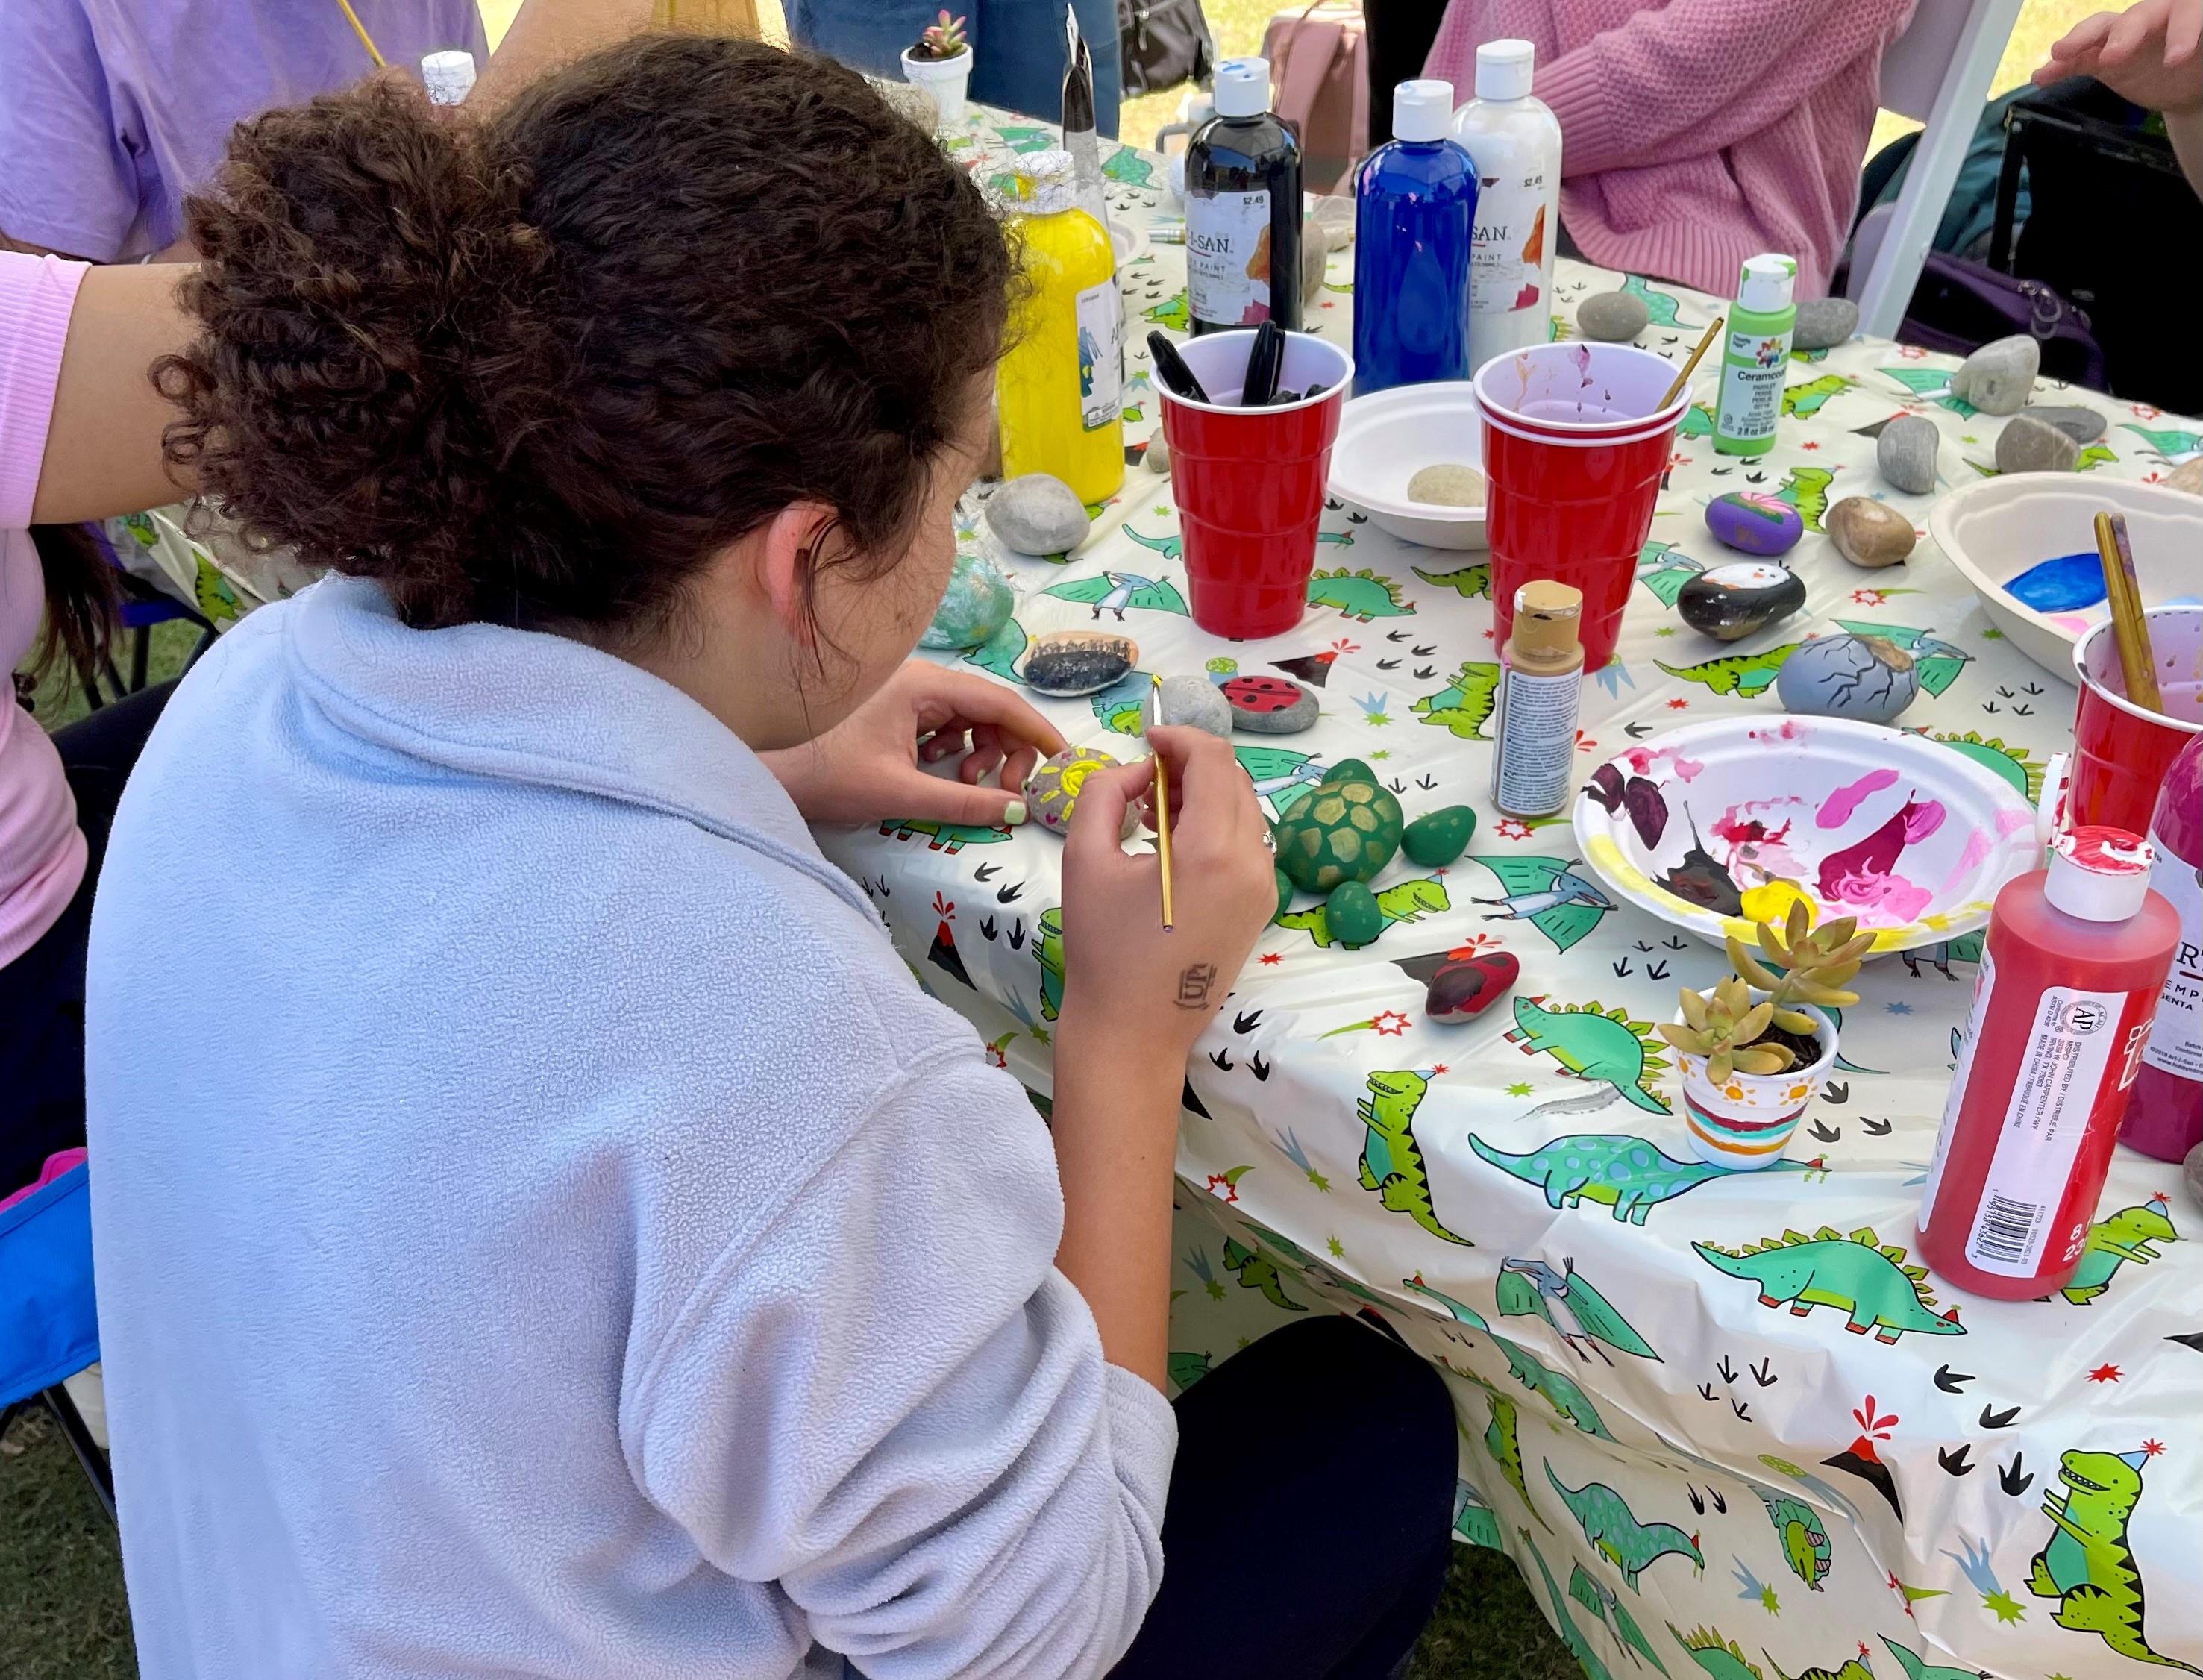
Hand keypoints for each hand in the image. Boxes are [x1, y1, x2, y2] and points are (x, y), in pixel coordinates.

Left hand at [761, 662, 1063, 825]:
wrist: (766, 771)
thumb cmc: (827, 775)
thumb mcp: (901, 793)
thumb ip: (963, 802)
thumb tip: (1017, 810)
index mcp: (923, 685)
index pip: (999, 701)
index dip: (1035, 731)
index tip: (1061, 758)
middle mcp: (918, 679)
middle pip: (988, 707)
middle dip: (1008, 747)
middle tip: (1009, 788)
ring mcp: (906, 692)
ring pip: (969, 717)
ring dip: (982, 750)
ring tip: (969, 781)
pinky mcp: (895, 709)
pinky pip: (945, 724)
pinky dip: (957, 749)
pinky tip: (943, 772)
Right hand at [1055, 727, 1275, 1058]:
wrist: (1132, 1033)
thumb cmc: (1102, 949)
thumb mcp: (1085, 859)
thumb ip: (1106, 793)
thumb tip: (1140, 773)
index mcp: (1214, 850)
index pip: (1214, 759)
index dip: (1179, 736)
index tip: (1147, 738)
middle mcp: (1254, 864)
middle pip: (1234, 780)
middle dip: (1191, 764)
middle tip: (1145, 776)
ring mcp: (1265, 889)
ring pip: (1244, 811)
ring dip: (1204, 795)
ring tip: (1154, 812)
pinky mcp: (1261, 908)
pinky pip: (1246, 845)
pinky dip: (1214, 828)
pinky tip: (1173, 846)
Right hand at [2034, 0, 2201, 112]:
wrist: (2192, 84)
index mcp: (2187, 13)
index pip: (2185, 11)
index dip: (2182, 31)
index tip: (2177, 59)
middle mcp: (2153, 19)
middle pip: (2135, 16)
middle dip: (2123, 34)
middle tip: (2113, 56)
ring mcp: (2125, 39)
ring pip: (2100, 30)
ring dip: (2079, 40)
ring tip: (2059, 54)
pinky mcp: (2104, 61)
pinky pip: (2078, 61)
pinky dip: (2058, 68)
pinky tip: (2042, 76)